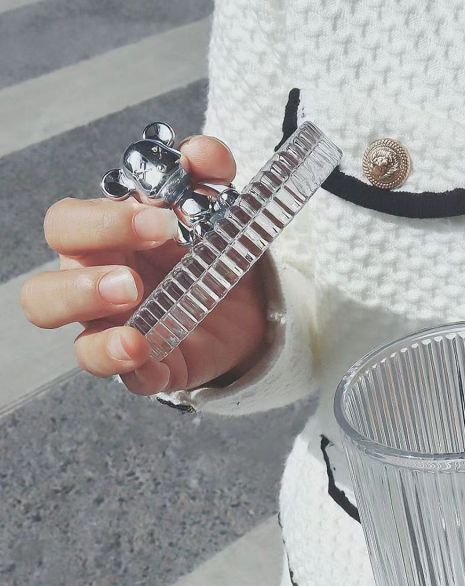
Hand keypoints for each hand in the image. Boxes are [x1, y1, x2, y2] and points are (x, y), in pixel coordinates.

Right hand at [21, 136, 268, 394]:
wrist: (247, 304)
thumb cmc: (207, 251)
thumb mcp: (214, 208)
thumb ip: (206, 175)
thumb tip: (203, 154)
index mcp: (102, 243)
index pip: (69, 227)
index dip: (104, 223)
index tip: (160, 219)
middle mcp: (95, 290)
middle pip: (45, 291)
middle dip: (82, 284)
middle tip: (133, 280)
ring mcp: (117, 333)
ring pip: (76, 346)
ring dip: (101, 338)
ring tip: (134, 316)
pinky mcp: (150, 369)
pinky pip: (131, 380)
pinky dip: (140, 372)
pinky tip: (154, 358)